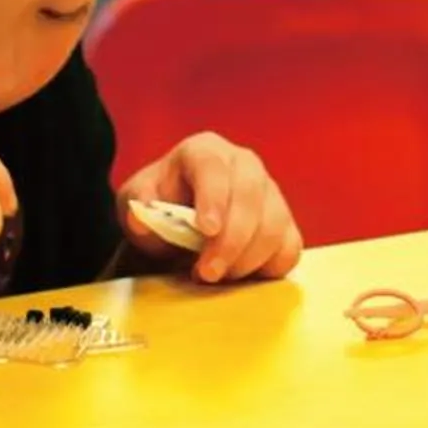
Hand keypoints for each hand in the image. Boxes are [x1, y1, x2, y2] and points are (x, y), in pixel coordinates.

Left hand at [118, 133, 303, 281]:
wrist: (179, 222)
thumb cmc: (161, 206)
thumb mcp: (137, 202)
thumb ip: (138, 206)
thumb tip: (143, 221)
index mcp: (205, 151)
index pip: (214, 168)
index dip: (213, 198)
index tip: (206, 230)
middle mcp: (245, 165)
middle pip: (251, 197)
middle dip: (231, 240)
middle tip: (207, 273)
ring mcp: (270, 193)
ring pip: (274, 225)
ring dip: (247, 259)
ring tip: (218, 277)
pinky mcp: (286, 224)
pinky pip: (290, 248)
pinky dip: (269, 268)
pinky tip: (242, 276)